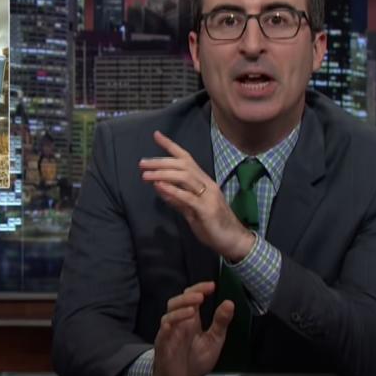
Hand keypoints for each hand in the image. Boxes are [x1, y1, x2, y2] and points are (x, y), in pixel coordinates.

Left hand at [140, 131, 254, 261]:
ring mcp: (208, 195)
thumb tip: (158, 186)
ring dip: (163, 174)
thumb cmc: (212, 224)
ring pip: (185, 177)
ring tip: (145, 175)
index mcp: (203, 181)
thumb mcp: (191, 210)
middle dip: (161, 162)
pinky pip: (188, 197)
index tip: (156, 135)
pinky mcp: (207, 209)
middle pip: (183, 165)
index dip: (171, 146)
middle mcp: (206, 184)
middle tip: (142, 163)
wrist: (233, 240)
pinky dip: (173, 190)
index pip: (187, 158)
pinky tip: (159, 187)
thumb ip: (176, 198)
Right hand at [153, 281, 234, 375]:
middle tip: (201, 296)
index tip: (212, 285)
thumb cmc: (194, 360)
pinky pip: (162, 336)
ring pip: (168, 316)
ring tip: (193, 309)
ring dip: (179, 311)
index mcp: (191, 320)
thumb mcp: (213, 341)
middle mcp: (179, 324)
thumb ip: (220, 323)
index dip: (199, 289)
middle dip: (187, 297)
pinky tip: (171, 325)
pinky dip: (166, 328)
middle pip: (176, 303)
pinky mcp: (163, 348)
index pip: (192, 298)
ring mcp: (169, 335)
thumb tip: (229, 303)